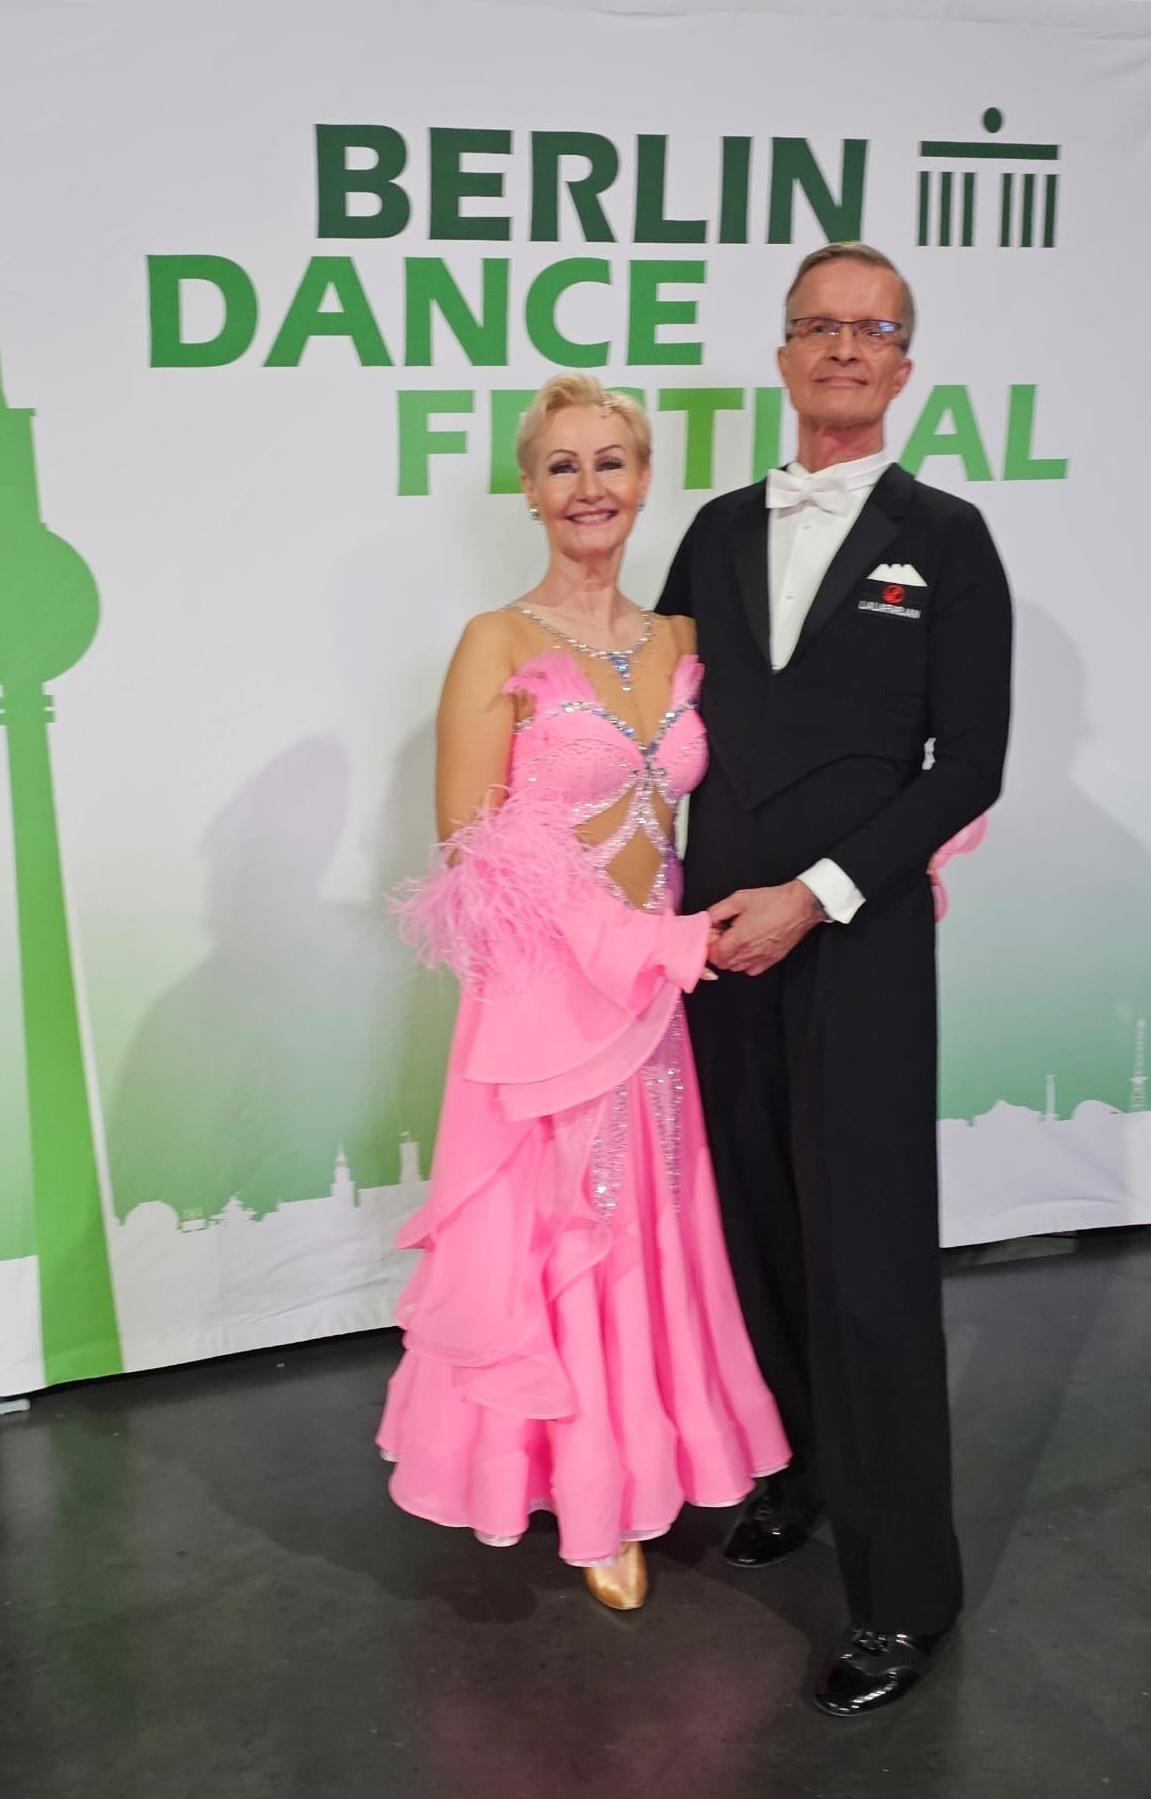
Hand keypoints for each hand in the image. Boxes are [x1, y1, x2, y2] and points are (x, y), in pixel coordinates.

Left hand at [707, 882, 823, 976]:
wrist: (799, 906)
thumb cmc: (773, 901)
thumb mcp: (739, 899)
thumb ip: (718, 911)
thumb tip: (708, 920)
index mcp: (738, 939)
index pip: (713, 955)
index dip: (709, 945)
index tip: (713, 936)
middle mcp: (748, 953)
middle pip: (722, 963)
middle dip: (718, 951)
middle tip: (723, 936)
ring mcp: (760, 958)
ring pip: (735, 968)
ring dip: (731, 957)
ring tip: (736, 941)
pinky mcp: (771, 960)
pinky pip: (751, 970)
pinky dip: (745, 963)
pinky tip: (748, 949)